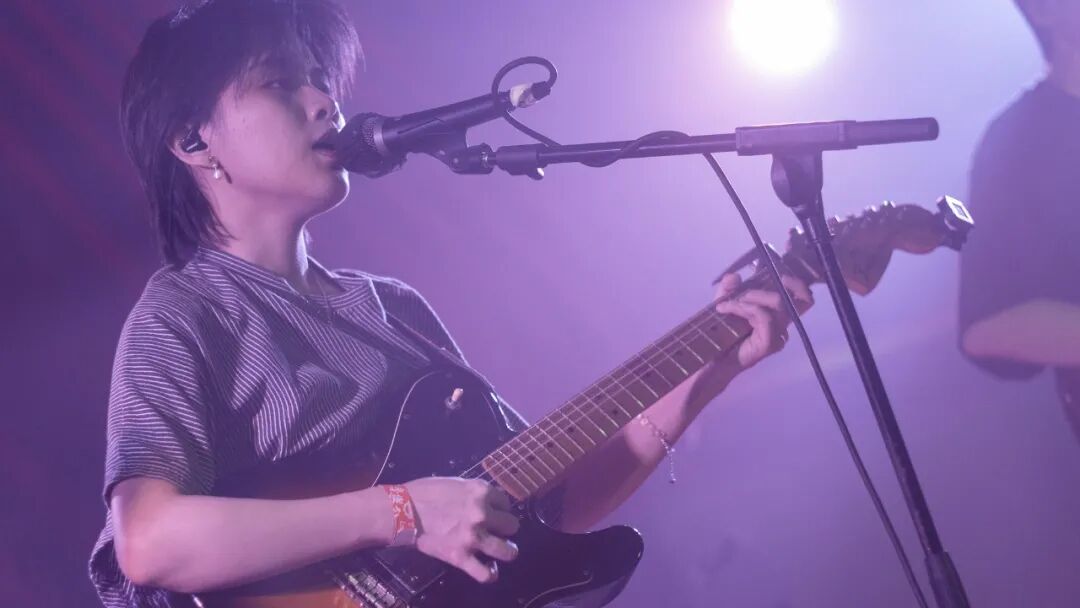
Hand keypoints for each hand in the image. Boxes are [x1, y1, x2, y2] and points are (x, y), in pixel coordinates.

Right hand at [403, 477, 519, 583]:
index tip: (494, 512)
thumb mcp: (456, 483)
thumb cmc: (425, 492)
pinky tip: (490, 570)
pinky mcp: (460, 557)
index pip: (506, 502)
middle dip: (505, 527)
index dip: (501, 508)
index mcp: (481, 492)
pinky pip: (485, 574)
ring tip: (505, 551)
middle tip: (496, 530)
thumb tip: (487, 502)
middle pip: (512, 526)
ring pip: (507, 551)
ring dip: (508, 551)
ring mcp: (473, 537)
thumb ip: (475, 493)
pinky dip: (490, 574)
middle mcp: (482, 514)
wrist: (402, 511)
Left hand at [712, 273, 812, 369]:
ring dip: (750, 298)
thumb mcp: (724, 304)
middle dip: (762, 289)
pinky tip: (726, 310)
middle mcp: (782, 325)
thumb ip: (729, 289)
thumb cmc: (722, 334)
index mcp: (777, 315)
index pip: (803, 299)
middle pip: (791, 298)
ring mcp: (778, 335)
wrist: (713, 360)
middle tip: (739, 294)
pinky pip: (763, 316)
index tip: (781, 275)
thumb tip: (734, 276)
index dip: (799, 285)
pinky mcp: (770, 343)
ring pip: (777, 303)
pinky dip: (743, 308)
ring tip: (726, 304)